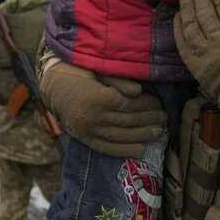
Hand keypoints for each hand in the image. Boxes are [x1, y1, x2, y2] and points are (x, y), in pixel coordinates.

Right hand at [40, 62, 166, 157]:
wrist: (53, 85)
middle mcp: (92, 117)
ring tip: (159, 132)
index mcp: (97, 97)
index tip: (159, 102)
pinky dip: (124, 151)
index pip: (129, 105)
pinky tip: (140, 151)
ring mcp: (87, 130)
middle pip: (127, 121)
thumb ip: (119, 81)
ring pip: (120, 136)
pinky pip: (105, 148)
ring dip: (142, 135)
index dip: (147, 104)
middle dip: (149, 119)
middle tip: (165, 117)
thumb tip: (139, 91)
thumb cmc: (80, 71)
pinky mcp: (84, 139)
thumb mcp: (99, 68)